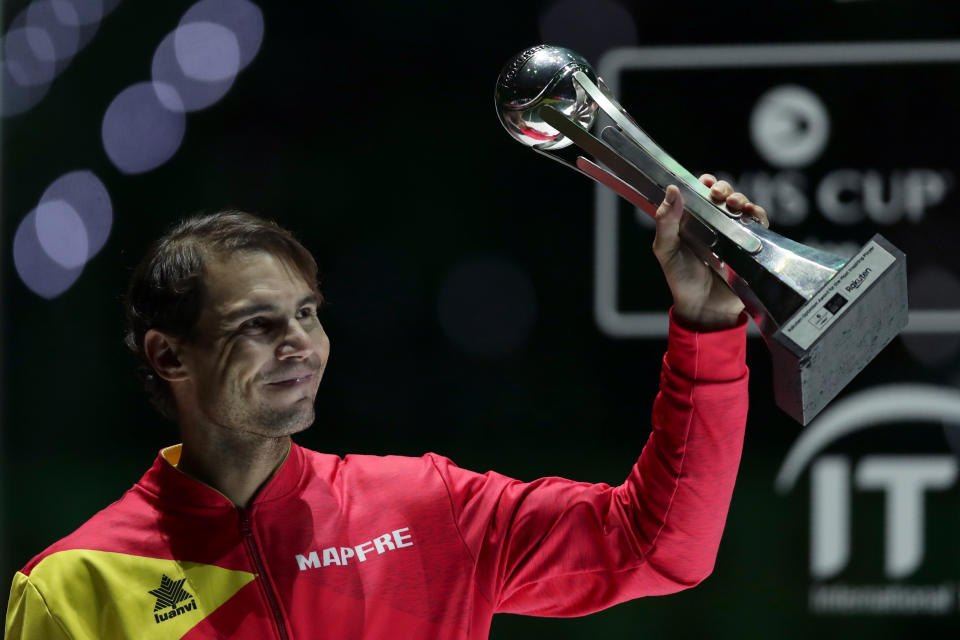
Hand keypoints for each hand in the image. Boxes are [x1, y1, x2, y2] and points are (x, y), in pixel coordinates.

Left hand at [652, 174, 768, 331]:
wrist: (704, 309)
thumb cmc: (681, 280)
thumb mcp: (666, 250)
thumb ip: (666, 222)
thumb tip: (672, 190)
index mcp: (692, 222)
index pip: (700, 194)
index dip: (704, 183)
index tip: (705, 180)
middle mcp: (713, 224)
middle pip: (723, 196)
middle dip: (723, 189)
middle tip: (718, 194)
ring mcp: (733, 234)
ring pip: (742, 206)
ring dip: (741, 199)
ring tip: (735, 204)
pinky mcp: (750, 246)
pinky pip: (759, 225)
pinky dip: (758, 215)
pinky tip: (751, 215)